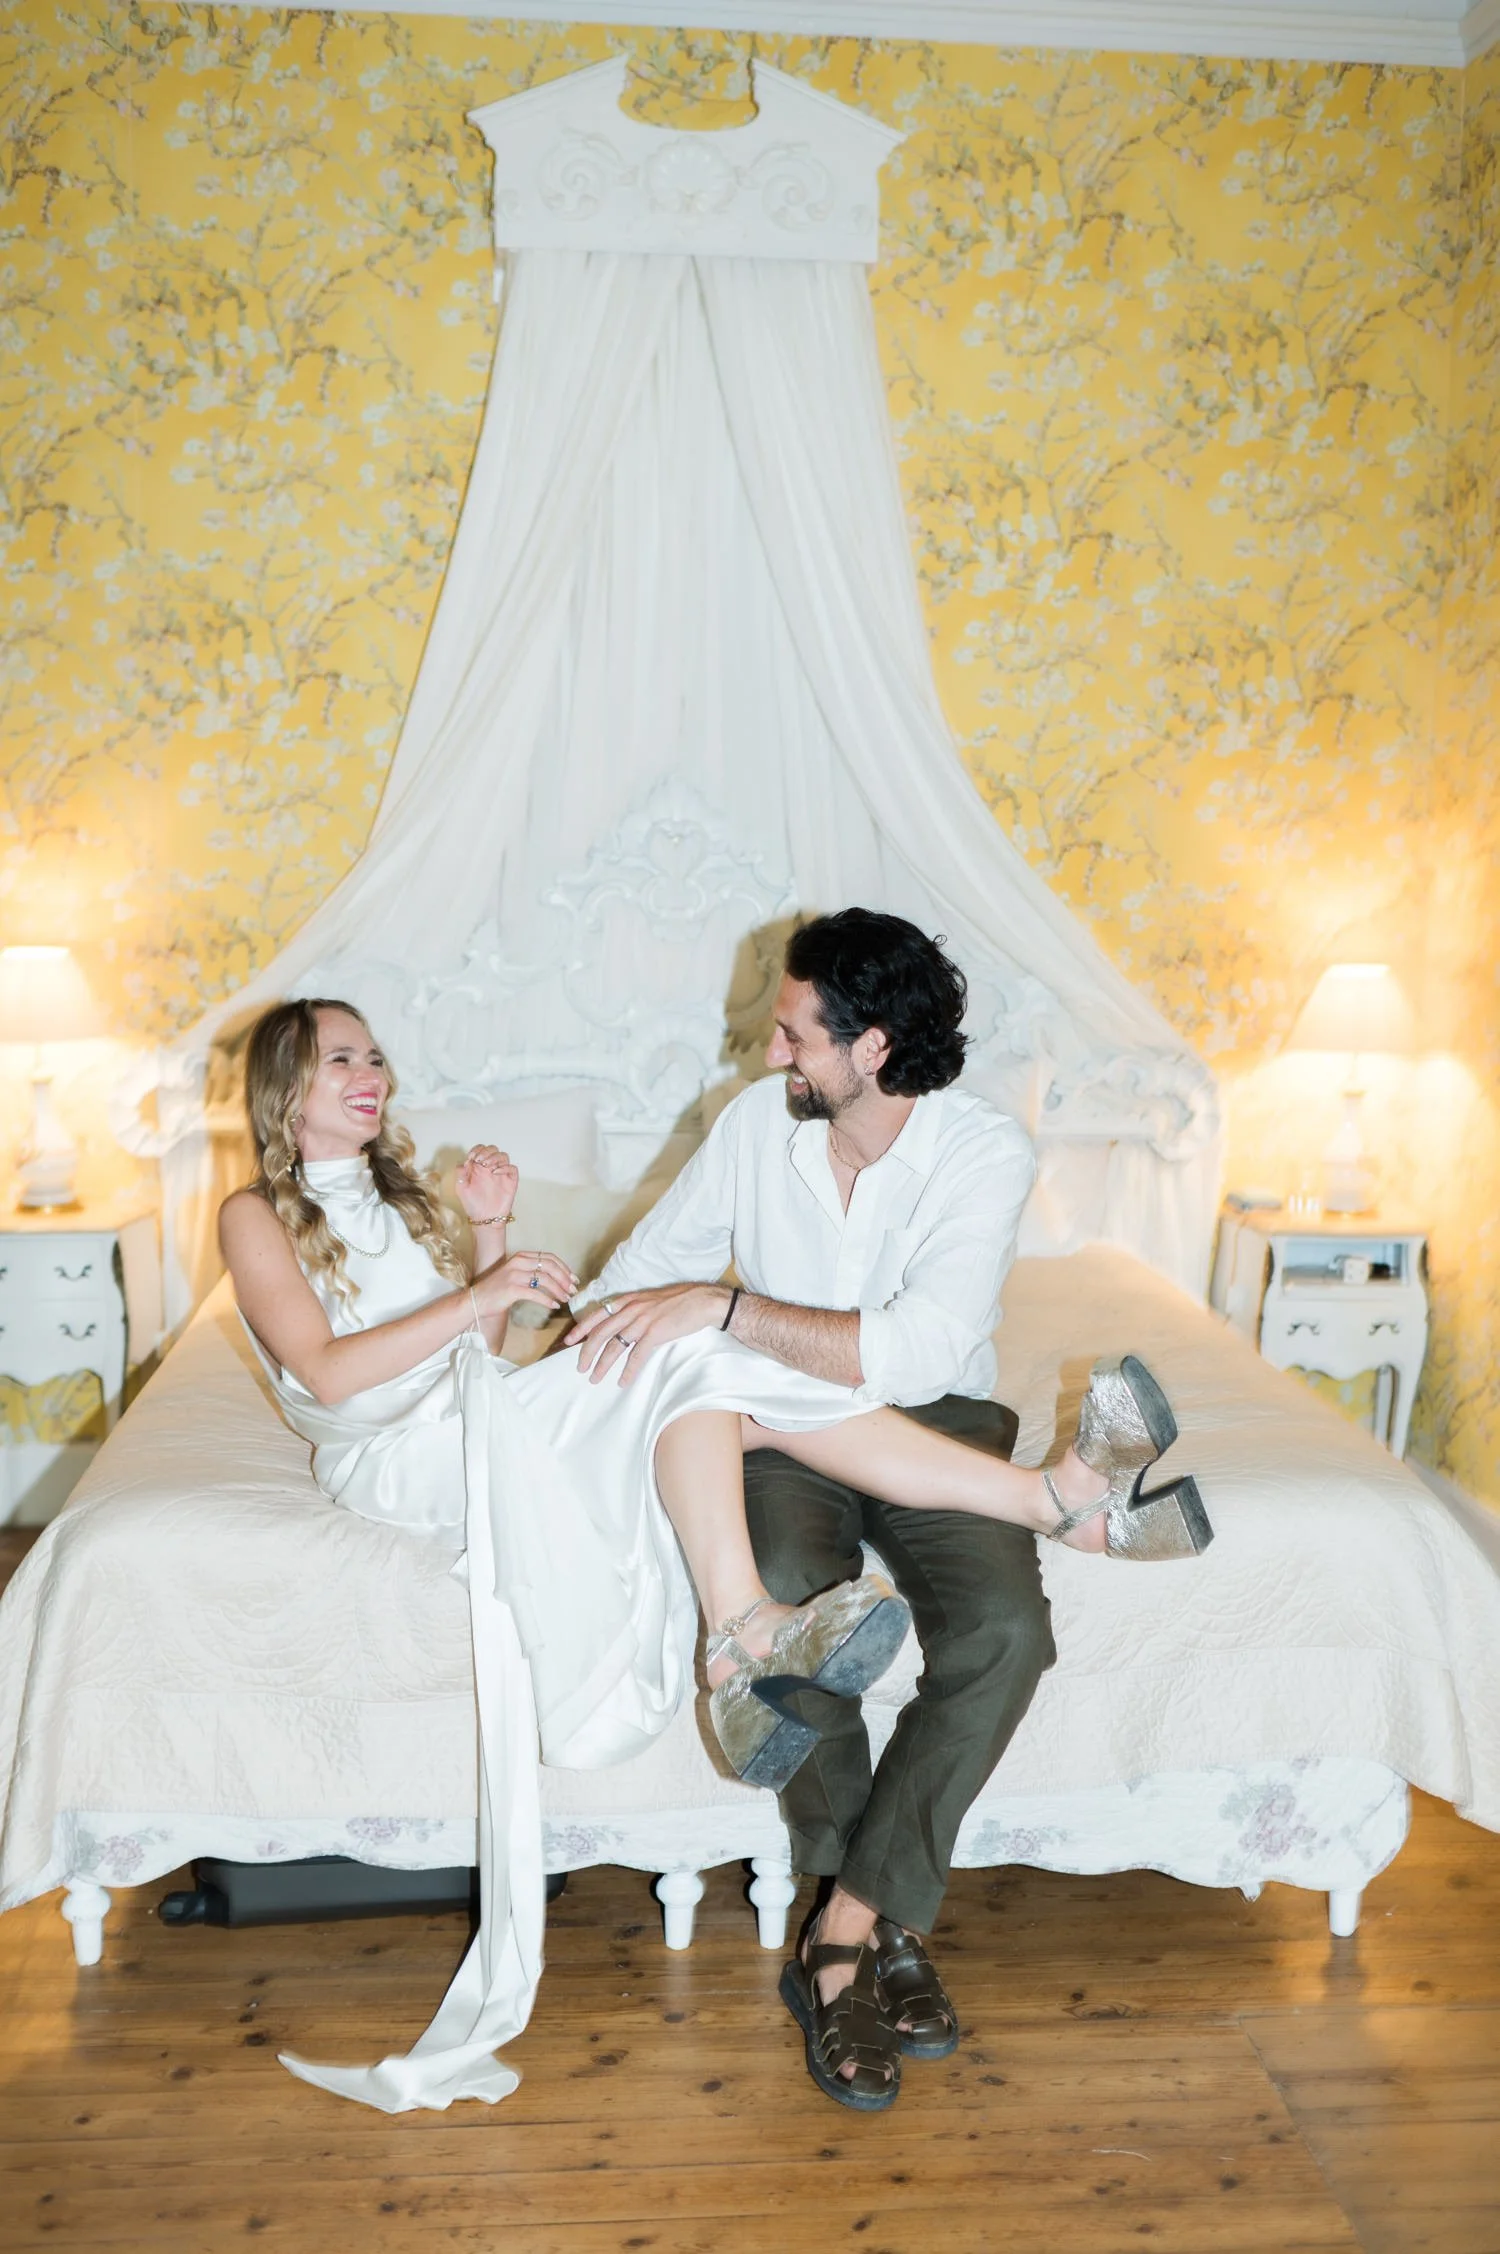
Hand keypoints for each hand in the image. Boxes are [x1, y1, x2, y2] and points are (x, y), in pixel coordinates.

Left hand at [456, 1145, 517, 1225]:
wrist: (484, 1218)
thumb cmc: (472, 1204)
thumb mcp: (461, 1188)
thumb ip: (461, 1173)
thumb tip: (465, 1161)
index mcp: (478, 1167)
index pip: (480, 1150)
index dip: (477, 1149)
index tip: (471, 1157)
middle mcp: (490, 1168)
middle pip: (493, 1149)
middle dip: (486, 1151)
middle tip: (480, 1161)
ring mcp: (501, 1174)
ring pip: (503, 1156)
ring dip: (495, 1157)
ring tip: (487, 1166)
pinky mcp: (510, 1181)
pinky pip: (512, 1168)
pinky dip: (505, 1167)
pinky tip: (495, 1173)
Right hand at [472, 1250, 577, 1319]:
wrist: (477, 1300)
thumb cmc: (498, 1290)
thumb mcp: (515, 1274)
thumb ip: (532, 1272)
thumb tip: (556, 1278)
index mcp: (521, 1256)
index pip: (549, 1257)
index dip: (564, 1268)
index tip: (573, 1278)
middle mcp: (519, 1262)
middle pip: (550, 1266)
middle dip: (565, 1278)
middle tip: (573, 1290)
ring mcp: (515, 1275)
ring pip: (546, 1280)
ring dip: (559, 1290)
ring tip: (566, 1299)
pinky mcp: (513, 1289)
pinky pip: (536, 1294)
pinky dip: (548, 1300)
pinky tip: (554, 1306)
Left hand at [564, 1283, 732, 1386]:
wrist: (702, 1301)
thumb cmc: (679, 1301)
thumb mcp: (650, 1300)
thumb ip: (633, 1309)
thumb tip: (621, 1323)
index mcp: (628, 1301)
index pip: (597, 1315)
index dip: (581, 1329)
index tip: (569, 1341)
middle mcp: (631, 1309)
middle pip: (600, 1333)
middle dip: (587, 1352)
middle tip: (580, 1368)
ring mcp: (643, 1321)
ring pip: (615, 1346)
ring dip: (603, 1364)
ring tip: (595, 1378)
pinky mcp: (656, 1333)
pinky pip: (637, 1355)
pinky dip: (628, 1371)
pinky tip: (623, 1381)